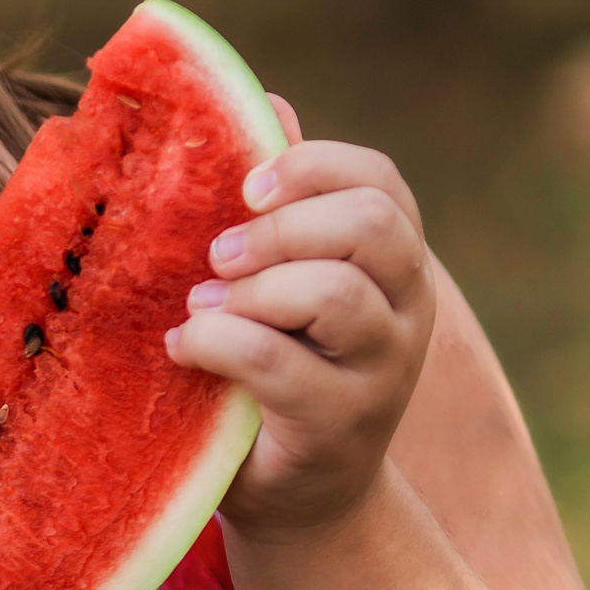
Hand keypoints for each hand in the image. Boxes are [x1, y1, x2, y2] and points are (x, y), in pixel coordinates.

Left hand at [165, 95, 435, 539]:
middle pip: (373, 225)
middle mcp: (405, 309)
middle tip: (217, 253)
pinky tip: (184, 347)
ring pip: (335, 293)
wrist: (295, 489)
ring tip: (200, 305)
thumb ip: (280, 200)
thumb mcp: (278, 276)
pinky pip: (279, 363)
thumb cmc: (276, 362)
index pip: (380, 181)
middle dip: (283, 226)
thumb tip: (268, 100)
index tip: (248, 185)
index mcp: (390, 260)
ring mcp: (383, 370)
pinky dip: (217, 343)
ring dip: (252, 288)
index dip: (312, 166)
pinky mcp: (341, 425)